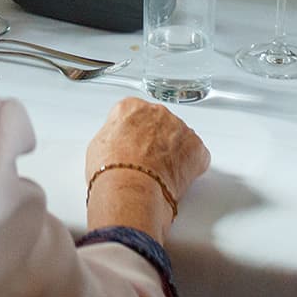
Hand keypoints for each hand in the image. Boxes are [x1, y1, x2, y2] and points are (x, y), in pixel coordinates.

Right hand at [85, 96, 210, 205]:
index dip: (135, 134)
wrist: (130, 188)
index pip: (136, 114)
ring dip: (174, 153)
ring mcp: (180, 128)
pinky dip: (191, 167)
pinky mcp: (196, 147)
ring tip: (160, 175)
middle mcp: (157, 112)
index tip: (134, 146)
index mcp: (131, 107)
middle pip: (160, 124)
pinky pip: (197, 155)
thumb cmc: (111, 171)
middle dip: (156, 142)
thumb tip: (118, 146)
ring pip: (180, 139)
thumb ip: (114, 136)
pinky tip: (176, 180)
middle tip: (147, 164)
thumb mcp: (98, 145)